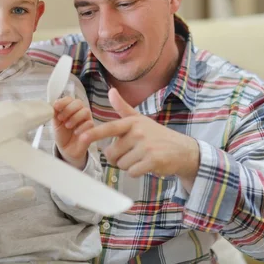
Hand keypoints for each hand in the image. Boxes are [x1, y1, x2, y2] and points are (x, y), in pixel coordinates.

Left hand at [52, 96, 93, 169]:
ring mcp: (86, 119)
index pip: (69, 99)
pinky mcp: (92, 129)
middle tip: (61, 118)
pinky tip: (75, 132)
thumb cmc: (62, 134)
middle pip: (78, 102)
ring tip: (67, 126)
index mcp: (70, 108)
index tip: (56, 106)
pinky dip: (81, 127)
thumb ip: (55, 113)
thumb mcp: (55, 123)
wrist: (67, 149)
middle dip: (69, 109)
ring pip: (86, 111)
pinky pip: (90, 123)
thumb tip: (53, 104)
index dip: (63, 101)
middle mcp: (79, 112)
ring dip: (75, 117)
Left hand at [80, 88, 199, 190]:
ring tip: (140, 158)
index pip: (110, 128)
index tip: (82, 136)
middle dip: (117, 158)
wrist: (181, 150)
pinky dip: (136, 172)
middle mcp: (138, 133)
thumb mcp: (139, 119)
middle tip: (130, 153)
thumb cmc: (156, 135)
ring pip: (121, 164)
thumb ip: (122, 108)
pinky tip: (146, 165)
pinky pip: (132, 171)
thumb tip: (111, 91)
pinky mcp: (152, 161)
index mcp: (132, 122)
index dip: (94, 133)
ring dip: (128, 165)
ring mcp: (146, 147)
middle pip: (112, 153)